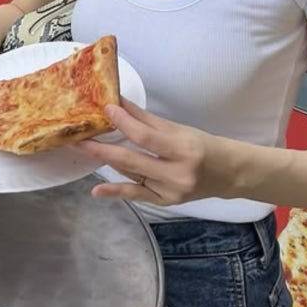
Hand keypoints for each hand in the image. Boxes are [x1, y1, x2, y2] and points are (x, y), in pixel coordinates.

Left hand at [76, 98, 240, 204]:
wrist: (228, 174)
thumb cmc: (203, 145)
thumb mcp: (179, 129)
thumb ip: (146, 119)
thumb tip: (119, 103)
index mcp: (183, 149)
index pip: (146, 136)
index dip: (123, 123)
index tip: (105, 108)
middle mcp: (176, 174)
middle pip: (132, 160)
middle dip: (102, 148)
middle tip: (78, 136)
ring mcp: (170, 192)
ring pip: (131, 176)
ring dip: (105, 162)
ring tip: (83, 149)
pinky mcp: (165, 203)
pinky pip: (136, 196)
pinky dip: (116, 192)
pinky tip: (96, 190)